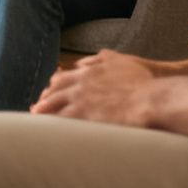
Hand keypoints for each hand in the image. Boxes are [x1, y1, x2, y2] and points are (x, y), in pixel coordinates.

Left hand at [30, 50, 165, 126]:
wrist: (151, 100)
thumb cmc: (142, 81)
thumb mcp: (121, 61)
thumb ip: (102, 58)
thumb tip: (91, 57)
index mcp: (88, 72)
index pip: (62, 78)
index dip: (53, 86)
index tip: (49, 91)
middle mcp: (80, 85)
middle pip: (54, 92)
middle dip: (44, 99)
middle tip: (37, 106)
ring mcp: (81, 100)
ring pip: (55, 106)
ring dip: (44, 112)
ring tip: (35, 117)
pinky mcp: (85, 116)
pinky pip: (63, 121)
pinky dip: (54, 124)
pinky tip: (49, 130)